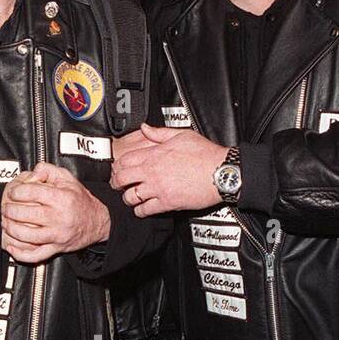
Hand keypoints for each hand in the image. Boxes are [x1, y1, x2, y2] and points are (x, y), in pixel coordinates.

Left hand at [0, 162, 110, 261]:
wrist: (97, 222)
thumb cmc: (80, 201)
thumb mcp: (68, 178)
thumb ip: (48, 170)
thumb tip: (33, 172)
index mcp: (61, 198)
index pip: (31, 193)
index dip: (16, 191)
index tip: (13, 192)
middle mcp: (58, 217)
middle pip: (25, 214)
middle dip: (10, 210)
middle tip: (6, 207)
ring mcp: (56, 235)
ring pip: (27, 235)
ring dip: (11, 229)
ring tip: (6, 222)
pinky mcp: (56, 248)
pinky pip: (35, 255)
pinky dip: (20, 253)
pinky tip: (12, 246)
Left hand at [110, 122, 228, 216]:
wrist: (221, 172)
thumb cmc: (205, 154)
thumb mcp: (182, 135)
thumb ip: (160, 133)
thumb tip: (145, 128)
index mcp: (155, 154)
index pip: (125, 160)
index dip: (118, 166)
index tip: (119, 169)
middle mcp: (153, 171)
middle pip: (122, 179)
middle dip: (117, 183)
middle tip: (119, 185)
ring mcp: (159, 188)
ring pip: (131, 197)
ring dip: (128, 198)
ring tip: (131, 198)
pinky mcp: (167, 202)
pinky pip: (145, 210)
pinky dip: (140, 211)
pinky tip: (143, 209)